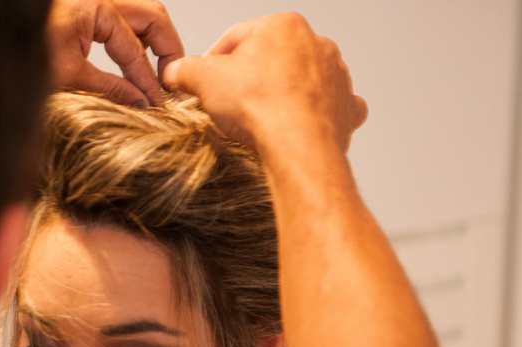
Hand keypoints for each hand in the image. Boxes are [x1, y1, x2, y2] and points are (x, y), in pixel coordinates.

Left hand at [46, 0, 183, 106]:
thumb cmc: (22, 51)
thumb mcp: (68, 77)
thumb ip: (109, 89)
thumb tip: (141, 103)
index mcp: (97, 8)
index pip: (136, 48)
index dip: (149, 80)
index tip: (159, 104)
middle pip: (152, 17)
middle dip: (167, 49)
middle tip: (172, 81)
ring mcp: (95, 2)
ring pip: (141, 15)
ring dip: (152, 42)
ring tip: (155, 74)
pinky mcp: (88, 11)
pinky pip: (124, 20)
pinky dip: (134, 40)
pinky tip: (132, 64)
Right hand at [163, 13, 367, 152]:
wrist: (297, 145)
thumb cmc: (259, 105)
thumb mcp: (204, 79)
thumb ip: (186, 70)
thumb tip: (175, 72)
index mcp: (283, 26)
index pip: (239, 37)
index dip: (214, 59)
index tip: (204, 79)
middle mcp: (316, 43)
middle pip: (273, 57)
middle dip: (252, 76)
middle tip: (230, 100)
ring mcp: (335, 75)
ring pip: (302, 79)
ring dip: (283, 93)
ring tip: (260, 117)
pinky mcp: (345, 106)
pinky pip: (331, 105)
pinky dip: (317, 113)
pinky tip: (301, 124)